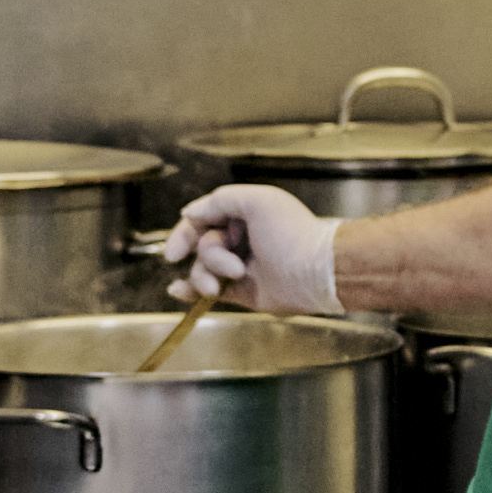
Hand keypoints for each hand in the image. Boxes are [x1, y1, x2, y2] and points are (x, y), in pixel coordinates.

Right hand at [158, 185, 341, 315]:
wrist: (317, 272)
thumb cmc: (292, 233)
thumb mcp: (258, 201)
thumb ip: (219, 200)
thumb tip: (188, 213)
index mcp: (244, 215)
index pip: (202, 220)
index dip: (184, 233)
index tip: (174, 252)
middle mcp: (240, 240)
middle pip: (201, 246)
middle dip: (210, 255)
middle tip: (231, 265)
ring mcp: (239, 266)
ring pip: (202, 269)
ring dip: (208, 275)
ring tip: (235, 278)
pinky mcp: (242, 291)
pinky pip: (208, 291)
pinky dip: (189, 290)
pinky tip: (176, 290)